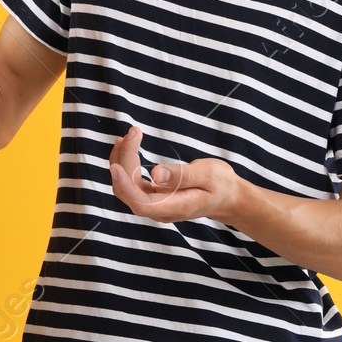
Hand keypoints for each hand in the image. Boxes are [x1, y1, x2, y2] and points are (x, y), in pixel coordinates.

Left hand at [107, 126, 243, 222]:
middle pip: (129, 191)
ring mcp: (154, 204)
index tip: (115, 166)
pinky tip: (127, 145)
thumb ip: (182, 176)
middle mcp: (159, 209)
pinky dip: (126, 163)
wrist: (227, 196)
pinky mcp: (152, 195)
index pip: (140, 203)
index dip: (125, 186)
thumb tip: (156, 174)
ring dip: (122, 160)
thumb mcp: (208, 175)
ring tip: (127, 136)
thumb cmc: (221, 185)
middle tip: (134, 132)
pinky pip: (131, 182)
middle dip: (124, 160)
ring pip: (126, 186)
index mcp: (174, 207)